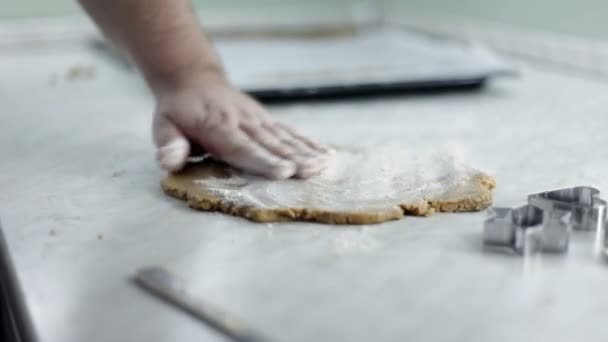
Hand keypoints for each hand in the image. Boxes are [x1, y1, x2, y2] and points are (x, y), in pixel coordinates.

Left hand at [152, 72, 331, 178]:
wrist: (194, 78)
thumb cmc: (178, 110)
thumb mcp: (164, 126)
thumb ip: (169, 145)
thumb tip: (169, 162)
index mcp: (218, 128)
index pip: (243, 148)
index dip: (264, 161)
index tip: (284, 172)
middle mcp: (243, 123)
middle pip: (271, 144)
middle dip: (295, 159)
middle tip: (314, 171)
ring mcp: (258, 120)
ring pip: (285, 138)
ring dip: (306, 151)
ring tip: (325, 164)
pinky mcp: (267, 119)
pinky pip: (290, 131)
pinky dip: (308, 142)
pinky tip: (325, 153)